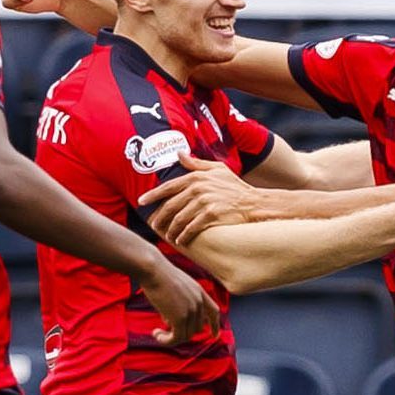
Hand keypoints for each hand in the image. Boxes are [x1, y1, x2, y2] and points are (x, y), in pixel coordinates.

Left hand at [136, 153, 257, 245]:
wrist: (253, 203)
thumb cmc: (234, 186)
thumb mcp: (217, 169)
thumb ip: (196, 163)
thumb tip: (179, 153)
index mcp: (195, 177)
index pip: (168, 187)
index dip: (152, 195)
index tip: (141, 202)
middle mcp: (198, 188)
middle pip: (170, 205)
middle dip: (159, 217)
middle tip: (153, 226)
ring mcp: (204, 202)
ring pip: (179, 219)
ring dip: (171, 230)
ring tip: (168, 236)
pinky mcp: (211, 215)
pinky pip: (191, 228)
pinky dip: (184, 236)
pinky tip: (180, 241)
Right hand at [138, 256, 221, 344]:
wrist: (153, 270)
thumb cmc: (158, 275)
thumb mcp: (174, 288)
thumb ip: (177, 303)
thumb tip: (169, 321)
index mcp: (199, 292)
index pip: (213, 311)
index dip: (215, 325)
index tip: (214, 336)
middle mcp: (198, 302)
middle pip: (197, 328)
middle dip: (182, 332)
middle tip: (164, 331)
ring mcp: (191, 311)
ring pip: (187, 335)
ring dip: (171, 338)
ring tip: (157, 333)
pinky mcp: (180, 318)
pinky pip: (177, 338)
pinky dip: (167, 340)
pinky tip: (155, 334)